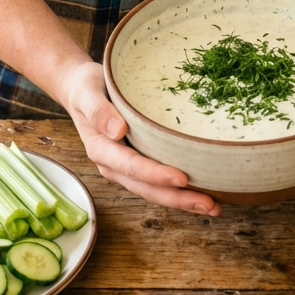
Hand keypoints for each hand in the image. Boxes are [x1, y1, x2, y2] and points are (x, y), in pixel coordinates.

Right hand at [60, 60, 221, 215]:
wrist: (80, 89)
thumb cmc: (85, 88)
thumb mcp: (87, 92)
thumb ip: (99, 111)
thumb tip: (117, 131)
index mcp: (101, 150)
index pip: (132, 167)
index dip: (156, 175)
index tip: (182, 179)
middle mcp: (114, 165)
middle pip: (147, 188)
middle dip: (179, 199)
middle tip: (210, 204)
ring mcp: (126, 168)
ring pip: (155, 191)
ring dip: (183, 201)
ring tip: (214, 207)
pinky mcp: (137, 163)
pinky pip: (158, 182)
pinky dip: (180, 191)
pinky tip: (203, 193)